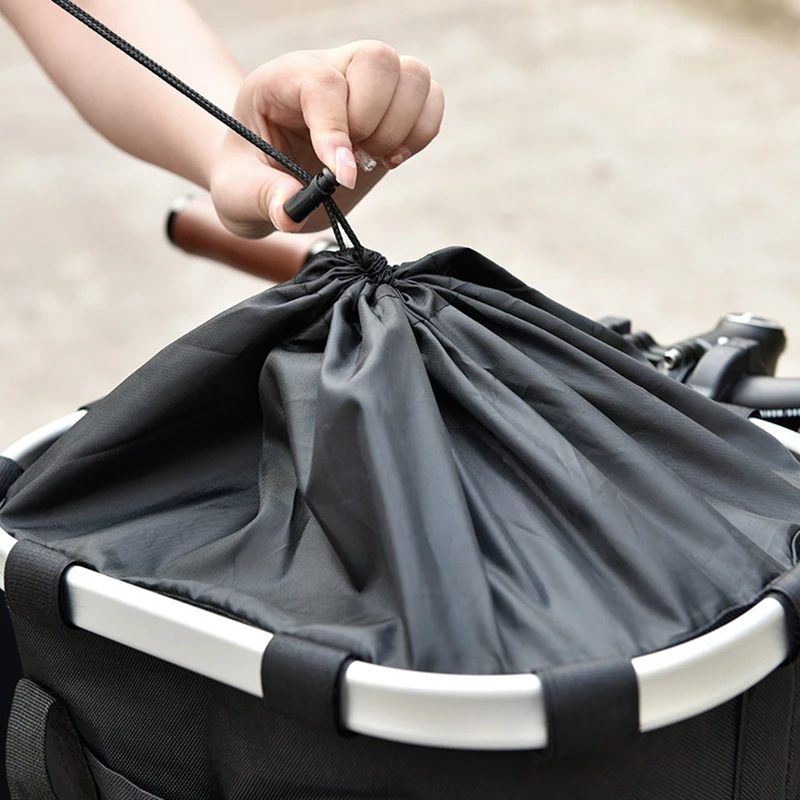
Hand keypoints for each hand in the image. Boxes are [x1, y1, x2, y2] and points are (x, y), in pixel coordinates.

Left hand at [209, 40, 444, 237]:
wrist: (267, 180)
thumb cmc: (249, 180)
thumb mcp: (239, 193)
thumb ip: (263, 197)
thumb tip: (290, 209)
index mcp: (282, 80)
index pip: (322, 81)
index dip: (336, 128)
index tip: (342, 177)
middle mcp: (329, 69)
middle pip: (377, 59)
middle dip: (372, 122)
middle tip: (352, 161)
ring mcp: (366, 85)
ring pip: (412, 74)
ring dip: (400, 128)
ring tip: (371, 160)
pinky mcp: (393, 108)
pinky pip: (432, 99)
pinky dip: (422, 133)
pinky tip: (390, 158)